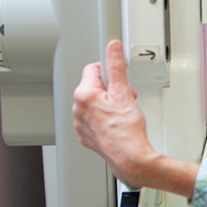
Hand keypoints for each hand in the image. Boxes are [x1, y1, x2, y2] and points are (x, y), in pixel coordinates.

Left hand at [72, 40, 157, 187]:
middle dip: (110, 89)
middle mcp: (77, 109)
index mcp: (84, 95)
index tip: (119, 79)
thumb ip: (116, 67)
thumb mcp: (124, 92)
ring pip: (94, 103)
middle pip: (94, 86)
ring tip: (122, 113)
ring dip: (107, 104)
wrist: (129, 158)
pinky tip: (116, 124)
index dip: (110, 72)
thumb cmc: (127, 130)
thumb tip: (112, 48)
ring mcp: (80, 124)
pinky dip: (104, 118)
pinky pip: (93, 119)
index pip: (93, 68)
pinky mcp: (86, 136)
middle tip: (125, 99)